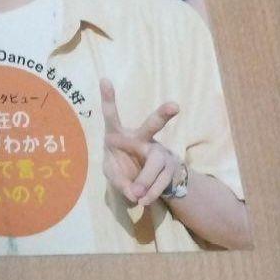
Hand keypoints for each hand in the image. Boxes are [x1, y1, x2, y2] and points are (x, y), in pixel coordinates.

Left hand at [99, 78, 180, 206]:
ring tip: (137, 196)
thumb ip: (119, 181)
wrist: (143, 180)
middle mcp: (141, 138)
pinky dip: (151, 193)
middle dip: (163, 115)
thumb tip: (135, 194)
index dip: (108, 97)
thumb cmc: (121, 167)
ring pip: (155, 164)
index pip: (112, 115)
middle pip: (152, 126)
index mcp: (118, 134)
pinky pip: (162, 182)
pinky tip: (143, 200)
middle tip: (175, 106)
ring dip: (146, 181)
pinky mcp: (169, 167)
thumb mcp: (113, 174)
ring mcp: (157, 152)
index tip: (104, 79)